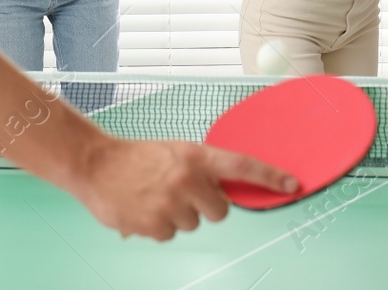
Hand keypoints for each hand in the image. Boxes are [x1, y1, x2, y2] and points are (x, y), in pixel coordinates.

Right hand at [73, 138, 297, 241]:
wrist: (96, 164)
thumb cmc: (136, 158)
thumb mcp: (175, 152)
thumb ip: (201, 169)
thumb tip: (226, 189)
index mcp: (196, 155)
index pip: (242, 166)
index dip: (269, 176)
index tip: (291, 184)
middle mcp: (188, 178)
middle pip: (220, 210)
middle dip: (206, 206)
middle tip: (183, 194)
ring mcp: (171, 203)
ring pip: (194, 224)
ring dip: (179, 216)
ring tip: (156, 197)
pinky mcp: (155, 225)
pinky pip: (170, 235)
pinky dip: (159, 227)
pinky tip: (144, 208)